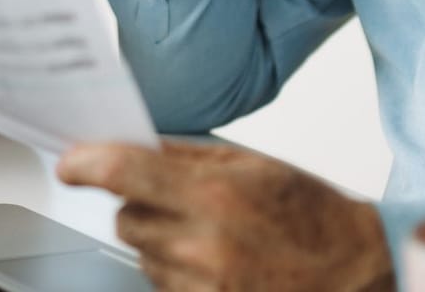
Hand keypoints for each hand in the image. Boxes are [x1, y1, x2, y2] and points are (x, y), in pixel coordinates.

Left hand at [57, 140, 392, 291]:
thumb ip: (189, 157)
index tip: (70, 163)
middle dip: (140, 205)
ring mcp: (203, 286)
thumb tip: (136, 147)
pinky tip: (217, 261)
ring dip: (162, 241)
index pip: (125, 173)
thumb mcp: (254, 166)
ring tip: (212, 235)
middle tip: (178, 200)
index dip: (86, 164)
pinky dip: (178, 270)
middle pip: (125, 219)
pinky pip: (163, 285)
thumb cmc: (310, 215)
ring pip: (142, 255)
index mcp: (215, 196)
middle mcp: (203, 245)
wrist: (353, 272)